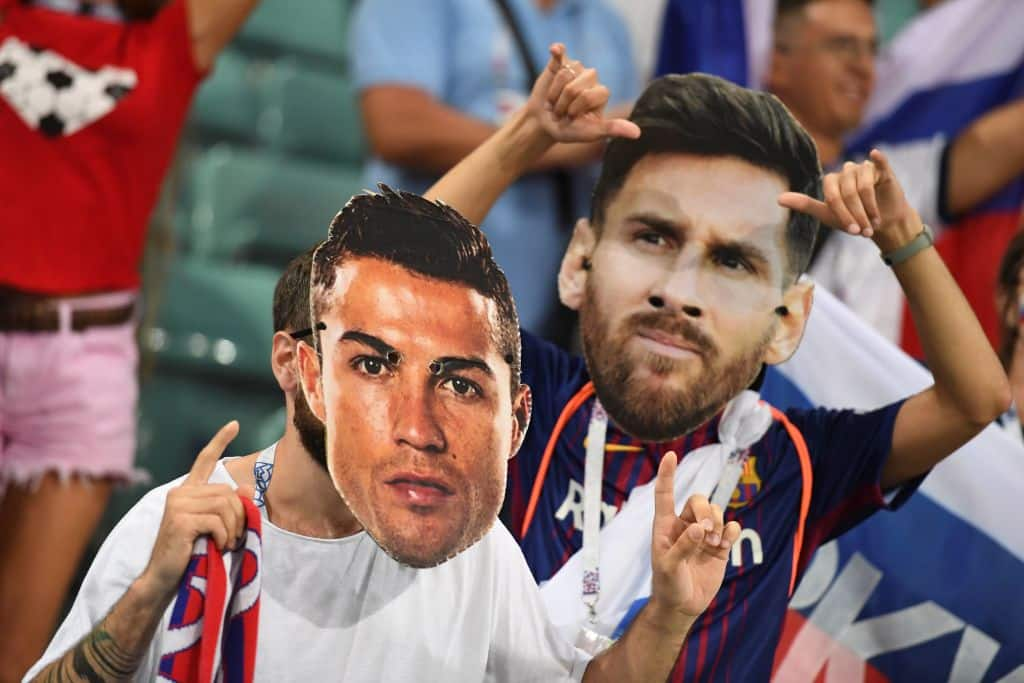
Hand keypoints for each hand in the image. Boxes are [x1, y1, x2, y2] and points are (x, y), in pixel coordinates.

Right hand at [139, 421, 252, 597]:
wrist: (164, 579)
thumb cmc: (191, 554)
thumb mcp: (213, 527)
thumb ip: (227, 507)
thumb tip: (247, 490)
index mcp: (187, 492)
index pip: (204, 460)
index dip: (219, 441)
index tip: (234, 424)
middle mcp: (180, 493)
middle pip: (228, 492)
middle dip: (239, 516)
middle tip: (234, 537)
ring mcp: (178, 504)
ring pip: (226, 505)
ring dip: (234, 528)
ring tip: (227, 543)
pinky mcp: (180, 519)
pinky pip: (218, 521)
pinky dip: (226, 536)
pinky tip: (219, 547)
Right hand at [525, 43, 639, 144]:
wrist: (546, 124)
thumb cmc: (570, 130)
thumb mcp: (592, 133)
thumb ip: (613, 129)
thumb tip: (637, 133)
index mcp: (601, 92)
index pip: (587, 96)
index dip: (574, 109)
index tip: (572, 119)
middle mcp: (591, 77)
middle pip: (574, 86)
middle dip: (563, 104)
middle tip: (561, 112)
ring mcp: (575, 69)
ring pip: (563, 75)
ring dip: (553, 95)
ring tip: (554, 103)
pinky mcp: (559, 63)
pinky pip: (560, 53)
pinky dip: (557, 51)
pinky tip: (555, 50)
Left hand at [650, 453, 739, 618]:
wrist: (682, 605)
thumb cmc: (668, 584)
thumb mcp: (668, 568)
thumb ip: (682, 547)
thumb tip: (699, 527)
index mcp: (665, 525)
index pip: (665, 494)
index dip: (667, 474)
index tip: (670, 455)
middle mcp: (685, 525)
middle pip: (699, 500)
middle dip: (706, 510)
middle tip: (706, 530)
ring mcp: (704, 535)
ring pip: (716, 511)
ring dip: (718, 522)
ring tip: (714, 542)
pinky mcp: (719, 546)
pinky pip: (730, 527)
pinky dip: (731, 530)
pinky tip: (725, 541)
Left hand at [779, 149, 922, 250]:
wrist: (881, 222)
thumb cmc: (852, 218)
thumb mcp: (827, 214)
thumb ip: (805, 205)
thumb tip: (778, 199)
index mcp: (831, 181)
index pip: (833, 196)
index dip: (843, 214)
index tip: (853, 231)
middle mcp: (846, 171)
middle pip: (849, 192)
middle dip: (857, 214)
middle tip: (865, 231)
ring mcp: (864, 169)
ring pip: (864, 186)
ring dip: (870, 207)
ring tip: (875, 223)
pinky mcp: (882, 170)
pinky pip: (879, 163)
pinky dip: (877, 159)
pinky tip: (874, 154)